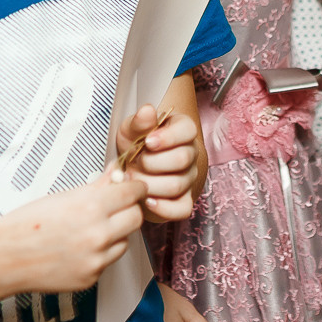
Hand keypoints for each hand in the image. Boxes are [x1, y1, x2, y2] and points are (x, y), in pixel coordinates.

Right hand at [0, 173, 147, 293]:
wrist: (5, 257)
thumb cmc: (28, 223)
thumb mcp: (63, 196)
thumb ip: (97, 185)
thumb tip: (120, 172)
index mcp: (90, 207)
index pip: (132, 193)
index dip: (135, 188)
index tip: (134, 187)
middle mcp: (98, 235)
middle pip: (136, 218)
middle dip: (129, 210)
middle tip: (117, 207)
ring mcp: (96, 260)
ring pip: (125, 241)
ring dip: (116, 233)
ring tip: (91, 229)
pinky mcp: (91, 278)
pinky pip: (108, 261)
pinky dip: (100, 253)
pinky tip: (79, 248)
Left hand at [115, 102, 203, 222]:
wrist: (134, 169)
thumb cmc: (136, 146)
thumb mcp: (130, 130)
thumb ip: (138, 122)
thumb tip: (148, 111)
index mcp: (182, 131)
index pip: (187, 131)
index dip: (167, 137)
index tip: (147, 142)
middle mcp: (191, 154)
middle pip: (182, 159)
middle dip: (152, 163)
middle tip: (134, 163)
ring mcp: (189, 179)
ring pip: (177, 185)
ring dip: (150, 184)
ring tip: (133, 180)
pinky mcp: (183, 201)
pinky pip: (181, 209)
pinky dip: (163, 208)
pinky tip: (147, 200)